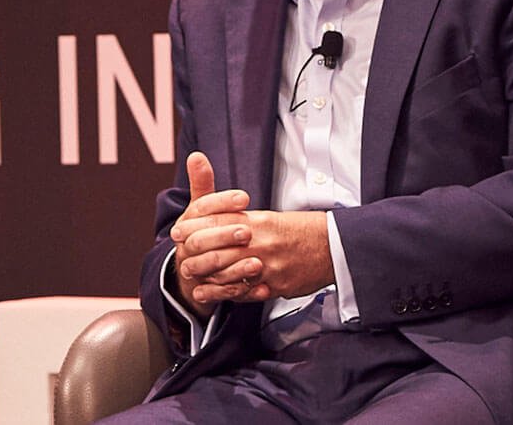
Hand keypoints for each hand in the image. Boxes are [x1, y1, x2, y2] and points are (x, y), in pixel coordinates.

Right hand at [170, 151, 267, 317]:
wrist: (190, 270)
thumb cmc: (201, 231)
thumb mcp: (202, 207)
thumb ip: (202, 183)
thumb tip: (196, 155)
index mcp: (186, 222)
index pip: (200, 208)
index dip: (222, 202)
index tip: (245, 197)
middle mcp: (185, 246)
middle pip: (200, 240)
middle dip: (224, 235)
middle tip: (248, 231)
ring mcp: (192, 270)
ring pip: (209, 268)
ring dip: (234, 267)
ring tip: (257, 263)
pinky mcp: (203, 291)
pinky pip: (219, 294)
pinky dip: (239, 291)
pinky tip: (260, 286)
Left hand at [171, 152, 334, 313]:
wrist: (333, 246)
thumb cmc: (303, 231)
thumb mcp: (274, 219)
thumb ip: (247, 220)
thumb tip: (223, 219)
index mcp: (259, 221)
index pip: (218, 221)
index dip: (195, 226)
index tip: (179, 230)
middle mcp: (260, 242)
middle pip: (217, 247)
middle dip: (194, 253)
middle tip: (179, 256)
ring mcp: (267, 265)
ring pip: (226, 271)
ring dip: (205, 275)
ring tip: (189, 277)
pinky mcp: (275, 285)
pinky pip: (243, 292)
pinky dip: (222, 293)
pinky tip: (208, 294)